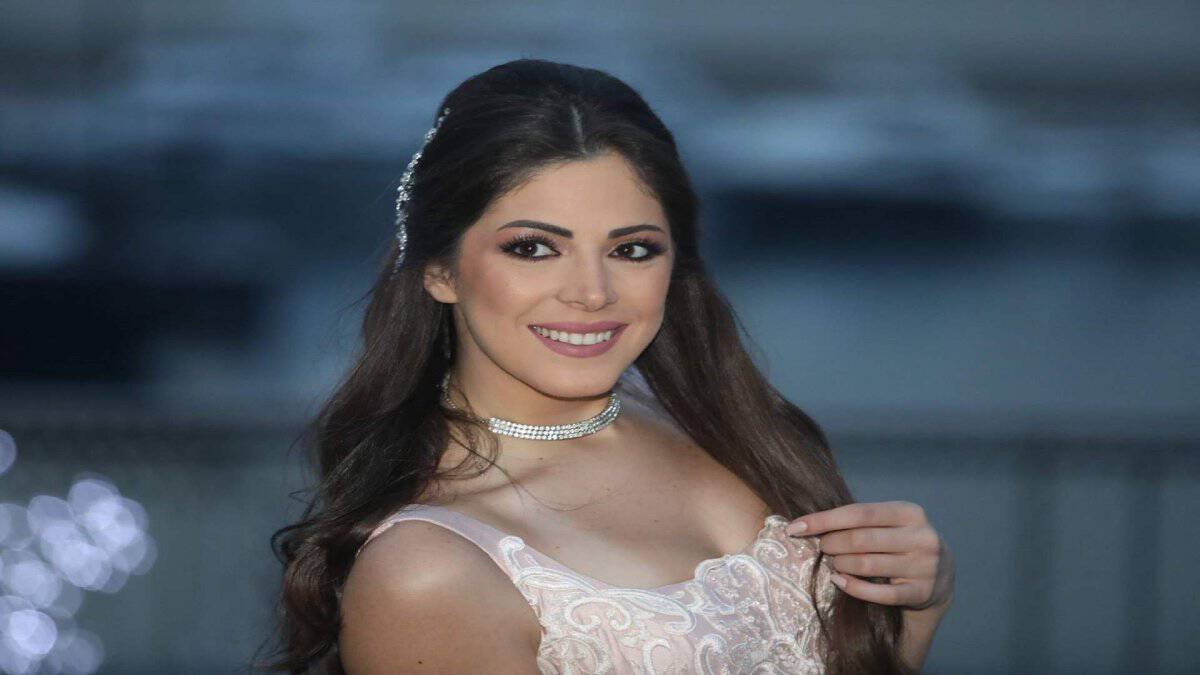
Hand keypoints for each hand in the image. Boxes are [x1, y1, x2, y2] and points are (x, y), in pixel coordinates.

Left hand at [786, 501, 953, 611]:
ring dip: (841, 564)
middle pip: (860, 539)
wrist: (941, 577)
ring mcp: (924, 567)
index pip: (859, 513)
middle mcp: (922, 537)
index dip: (823, 520)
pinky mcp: (921, 593)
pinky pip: (879, 593)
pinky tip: (839, 581)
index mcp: (910, 513)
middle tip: (822, 548)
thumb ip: (859, 520)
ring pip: (867, 565)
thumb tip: (807, 523)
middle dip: (832, 543)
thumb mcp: (890, 524)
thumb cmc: (901, 542)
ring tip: (834, 563)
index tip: (795, 528)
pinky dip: (853, 587)